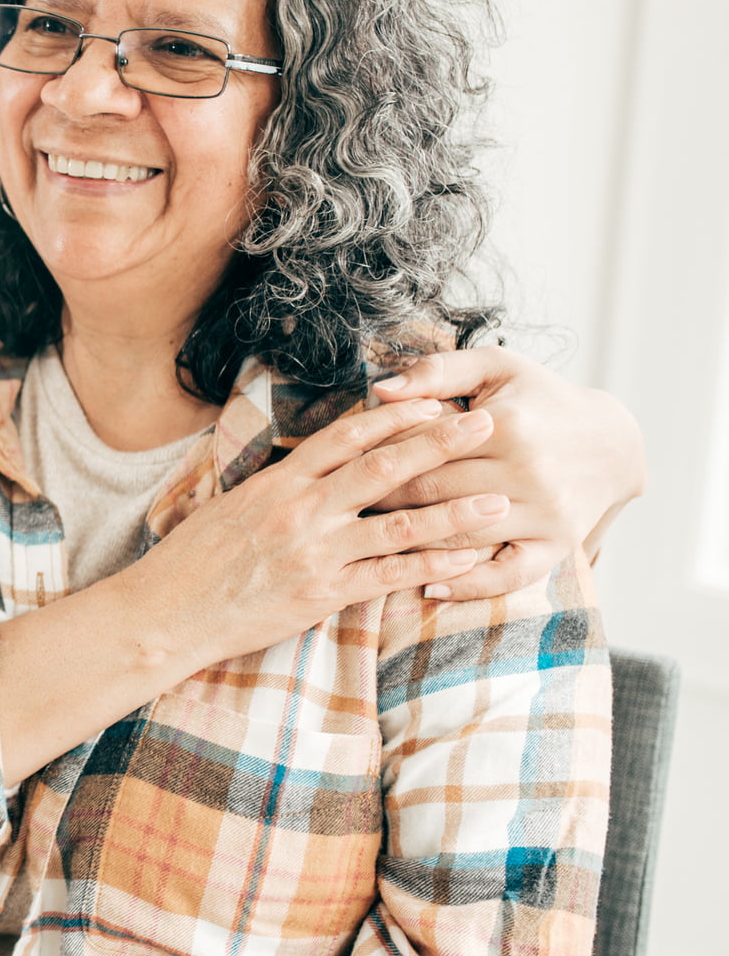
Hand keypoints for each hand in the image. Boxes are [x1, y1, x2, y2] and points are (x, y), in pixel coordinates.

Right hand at [115, 398, 504, 668]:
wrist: (166, 611)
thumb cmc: (193, 560)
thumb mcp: (231, 507)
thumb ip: (277, 489)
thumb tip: (310, 469)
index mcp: (278, 482)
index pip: (345, 435)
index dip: (394, 415)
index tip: (434, 399)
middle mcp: (302, 510)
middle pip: (383, 466)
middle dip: (440, 443)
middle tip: (487, 422)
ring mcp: (315, 552)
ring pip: (398, 523)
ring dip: (454, 510)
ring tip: (498, 499)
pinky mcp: (323, 594)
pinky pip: (389, 576)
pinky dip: (431, 566)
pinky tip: (467, 560)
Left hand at [369, 347, 646, 598]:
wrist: (613, 441)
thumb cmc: (540, 399)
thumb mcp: (495, 368)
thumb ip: (437, 371)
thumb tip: (380, 390)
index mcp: (507, 425)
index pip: (421, 449)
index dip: (377, 460)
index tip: (342, 471)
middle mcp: (528, 471)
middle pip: (433, 495)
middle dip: (382, 504)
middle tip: (342, 513)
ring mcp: (546, 512)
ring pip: (460, 536)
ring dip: (411, 546)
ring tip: (369, 548)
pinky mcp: (558, 544)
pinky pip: (508, 575)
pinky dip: (469, 586)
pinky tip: (431, 587)